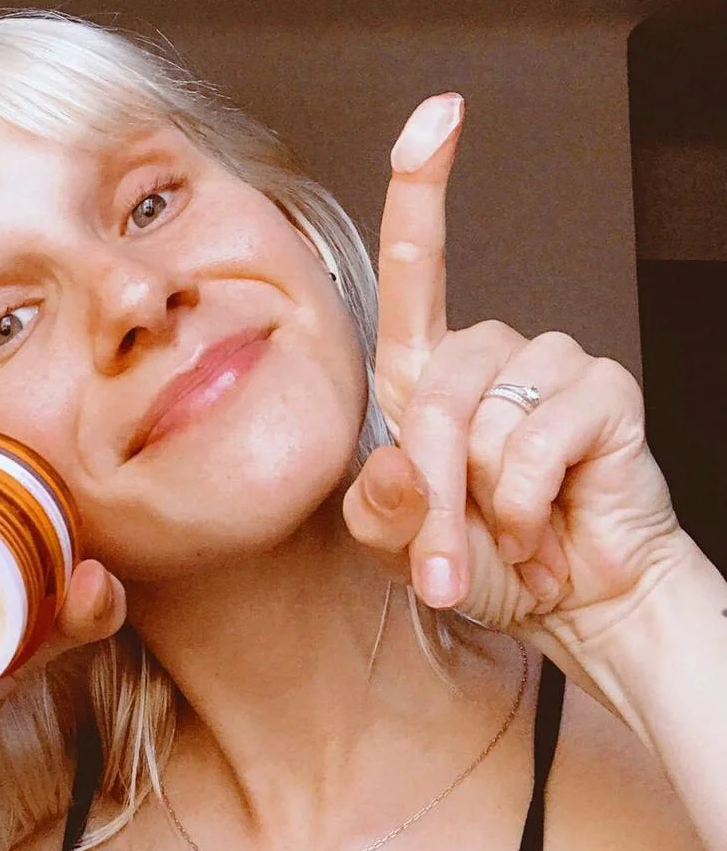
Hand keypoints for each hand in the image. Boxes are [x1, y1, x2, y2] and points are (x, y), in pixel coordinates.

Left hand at [343, 93, 683, 643]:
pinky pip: (540, 436)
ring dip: (486, 499)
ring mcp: (549, 367)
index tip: (435, 118)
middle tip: (451, 557)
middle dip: (433, 491)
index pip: (417, 272)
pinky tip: (545, 518)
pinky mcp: (602, 390)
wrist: (565, 600)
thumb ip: (382, 506)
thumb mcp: (405, 543)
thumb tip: (403, 462)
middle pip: (433, 389)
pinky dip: (528, 499)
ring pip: (485, 419)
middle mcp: (485, 359)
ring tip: (511, 528)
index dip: (422, 191)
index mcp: (426, 376)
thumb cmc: (484, 561)